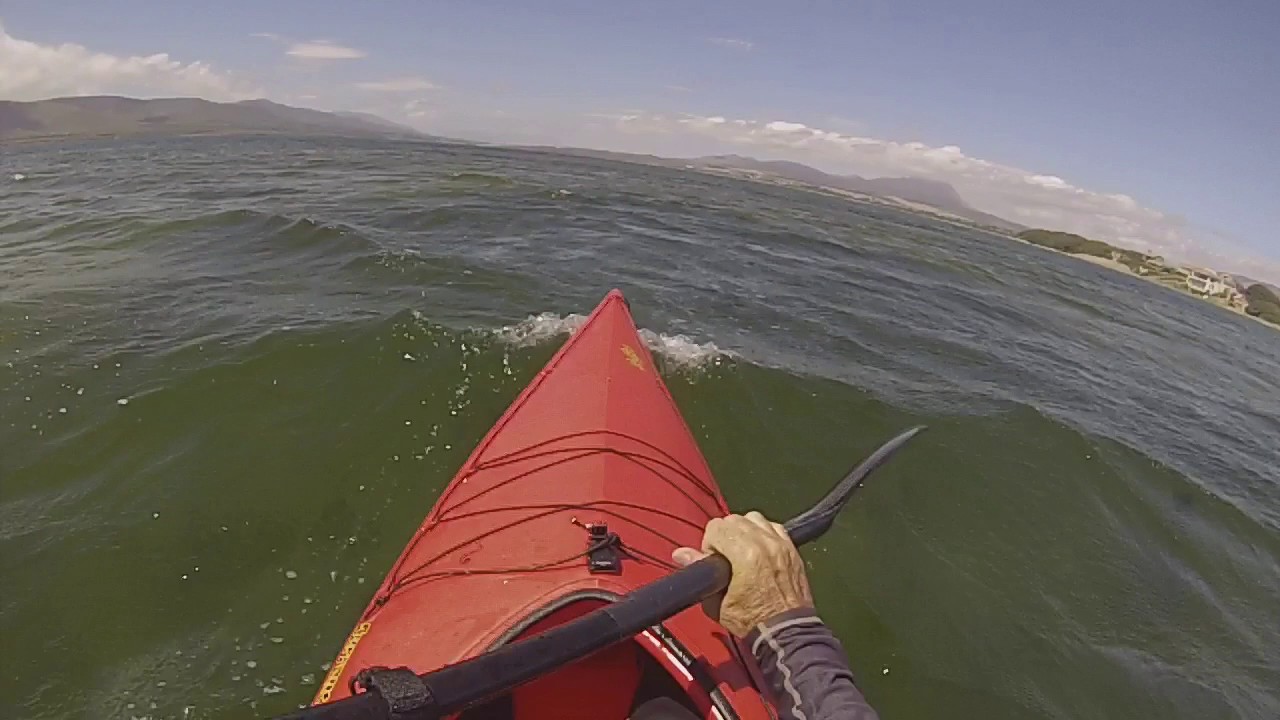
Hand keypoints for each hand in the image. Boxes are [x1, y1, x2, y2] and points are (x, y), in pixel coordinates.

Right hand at [672, 511, 813, 636]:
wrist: (785, 632)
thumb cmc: (753, 621)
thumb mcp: (717, 602)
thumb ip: (699, 571)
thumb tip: (681, 554)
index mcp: (746, 555)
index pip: (717, 527)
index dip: (709, 544)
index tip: (712, 561)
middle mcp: (765, 544)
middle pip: (734, 520)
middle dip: (724, 536)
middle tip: (724, 558)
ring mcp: (781, 545)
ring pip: (754, 518)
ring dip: (743, 530)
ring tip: (740, 551)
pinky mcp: (792, 549)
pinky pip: (773, 526)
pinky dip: (762, 532)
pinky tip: (758, 550)